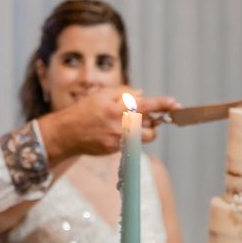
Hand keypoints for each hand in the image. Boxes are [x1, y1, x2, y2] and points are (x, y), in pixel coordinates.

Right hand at [38, 87, 177, 163]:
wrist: (67, 133)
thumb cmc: (84, 111)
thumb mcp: (102, 94)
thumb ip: (124, 92)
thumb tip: (141, 94)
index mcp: (118, 108)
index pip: (146, 105)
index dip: (163, 104)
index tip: (175, 103)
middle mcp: (121, 125)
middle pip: (151, 126)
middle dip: (154, 122)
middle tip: (147, 117)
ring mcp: (119, 140)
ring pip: (145, 138)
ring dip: (144, 132)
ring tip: (133, 126)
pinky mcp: (115, 150)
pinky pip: (131, 144)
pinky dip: (129, 137)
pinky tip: (115, 132)